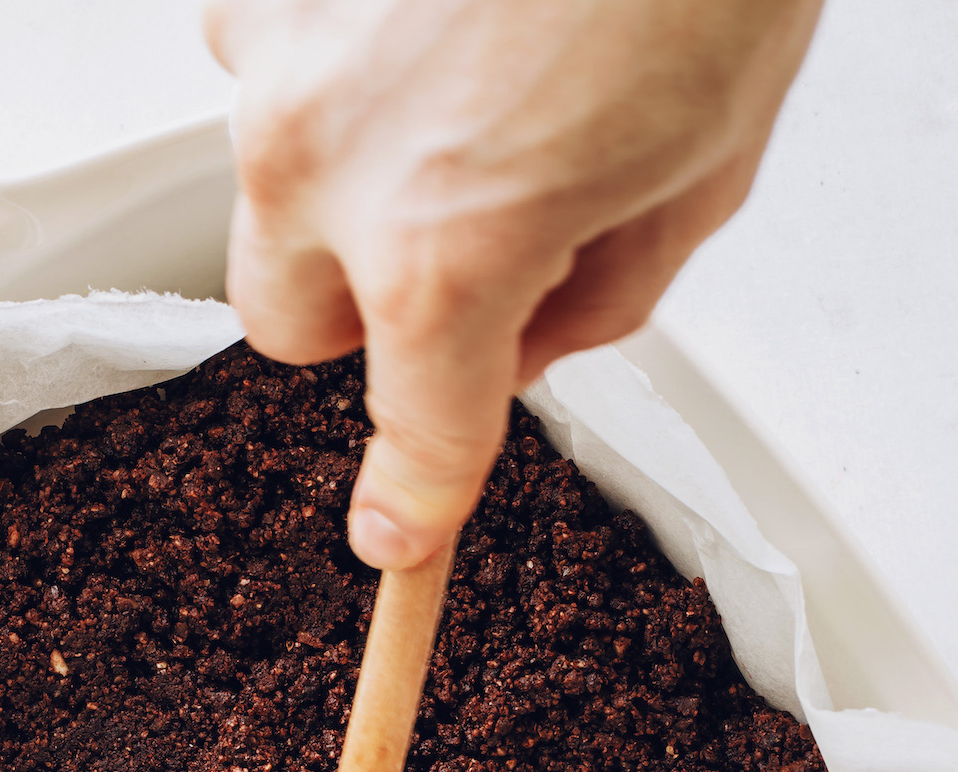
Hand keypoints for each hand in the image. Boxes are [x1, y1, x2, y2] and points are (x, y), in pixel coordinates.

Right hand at [204, 0, 822, 566]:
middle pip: (283, 322)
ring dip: (339, 172)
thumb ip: (590, 302)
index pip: (414, 434)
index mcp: (445, 250)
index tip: (398, 533)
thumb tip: (521, 346)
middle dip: (359, 311)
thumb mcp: (695, 176)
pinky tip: (426, 13)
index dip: (413, 499)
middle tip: (452, 257)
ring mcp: (274, 49)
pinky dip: (334, 56)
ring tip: (460, 86)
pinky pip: (267, 50)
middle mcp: (324, 161)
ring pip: (261, 177)